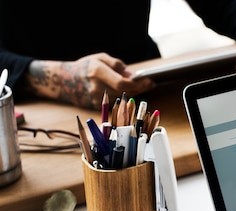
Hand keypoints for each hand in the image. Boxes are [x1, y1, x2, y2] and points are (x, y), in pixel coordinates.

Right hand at [25, 53, 154, 108]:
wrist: (64, 81)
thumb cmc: (84, 67)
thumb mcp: (100, 58)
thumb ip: (117, 65)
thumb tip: (133, 75)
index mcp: (97, 72)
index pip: (123, 83)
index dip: (139, 84)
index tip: (150, 81)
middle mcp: (97, 87)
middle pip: (126, 92)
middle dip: (140, 88)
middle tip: (149, 83)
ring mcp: (96, 99)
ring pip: (122, 98)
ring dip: (133, 93)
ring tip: (139, 85)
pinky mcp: (96, 107)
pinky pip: (116, 102)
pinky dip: (123, 97)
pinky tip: (127, 91)